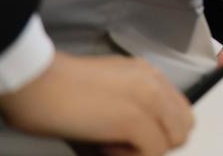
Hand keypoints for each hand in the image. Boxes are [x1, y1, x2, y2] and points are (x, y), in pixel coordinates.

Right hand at [0, 52, 193, 155]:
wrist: (38, 81)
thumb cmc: (58, 86)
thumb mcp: (107, 86)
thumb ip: (130, 101)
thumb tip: (132, 131)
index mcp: (148, 73)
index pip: (178, 109)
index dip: (159, 129)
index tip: (130, 136)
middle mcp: (155, 83)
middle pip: (184, 124)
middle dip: (160, 141)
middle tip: (126, 144)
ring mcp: (148, 101)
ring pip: (175, 139)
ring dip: (148, 149)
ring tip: (114, 145)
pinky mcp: (135, 121)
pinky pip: (154, 151)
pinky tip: (105, 147)